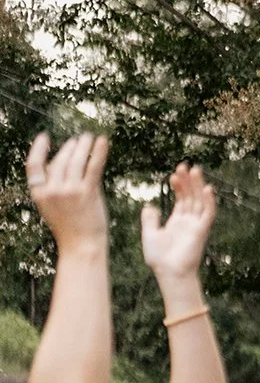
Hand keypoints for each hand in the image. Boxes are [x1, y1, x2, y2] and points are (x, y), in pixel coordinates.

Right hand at [25, 132, 110, 253]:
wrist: (83, 246)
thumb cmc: (70, 228)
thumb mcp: (51, 207)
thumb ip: (53, 187)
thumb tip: (60, 164)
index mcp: (39, 194)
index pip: (34, 165)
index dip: (38, 149)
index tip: (44, 137)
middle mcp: (52, 190)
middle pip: (59, 161)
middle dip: (69, 147)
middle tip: (78, 139)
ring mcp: (70, 191)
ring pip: (76, 161)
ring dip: (83, 146)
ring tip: (89, 137)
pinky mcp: (88, 193)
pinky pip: (94, 166)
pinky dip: (98, 152)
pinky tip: (103, 141)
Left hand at [139, 162, 216, 279]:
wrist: (169, 273)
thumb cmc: (160, 258)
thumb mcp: (150, 234)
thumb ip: (150, 219)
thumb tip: (150, 206)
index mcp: (178, 222)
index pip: (182, 199)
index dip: (179, 186)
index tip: (173, 174)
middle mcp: (189, 222)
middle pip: (192, 197)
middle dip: (189, 181)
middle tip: (185, 165)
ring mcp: (196, 226)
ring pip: (200, 201)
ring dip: (197, 186)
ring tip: (194, 170)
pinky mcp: (201, 231)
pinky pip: (208, 214)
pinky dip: (209, 202)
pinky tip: (207, 189)